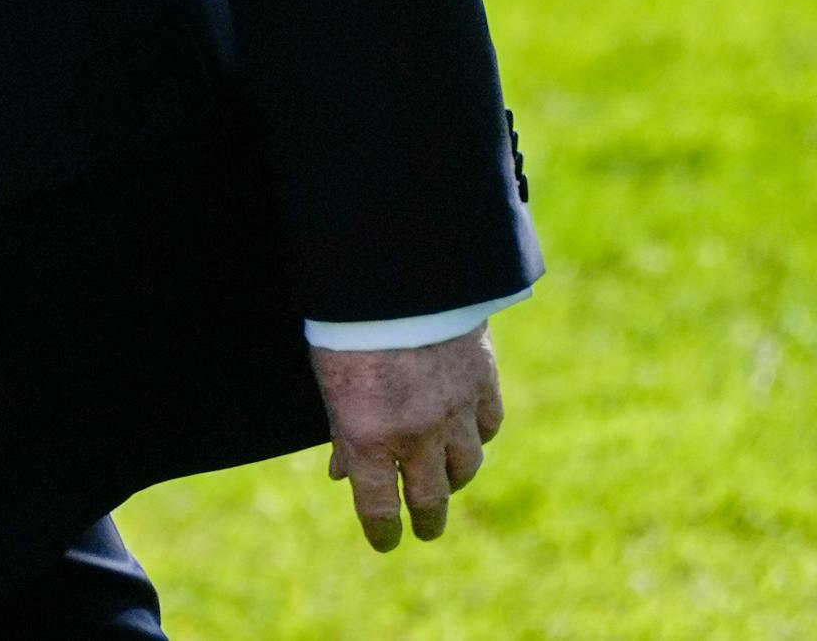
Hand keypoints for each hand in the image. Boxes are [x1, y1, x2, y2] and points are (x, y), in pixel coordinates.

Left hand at [312, 328, 502, 552]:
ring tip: (446, 485)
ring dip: (454, 480)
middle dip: (426, 520)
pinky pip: (488, 426)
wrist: (397, 273)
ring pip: (466, 466)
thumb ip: (341, 430)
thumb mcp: (328, 381)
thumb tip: (343, 471)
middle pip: (430, 498)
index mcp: (370, 437)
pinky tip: (472, 436)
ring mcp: (455, 410)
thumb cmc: (346, 322)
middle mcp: (418, 434)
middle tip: (425, 530)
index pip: (379, 507)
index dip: (382, 531)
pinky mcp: (483, 381)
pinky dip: (479, 436)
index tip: (385, 542)